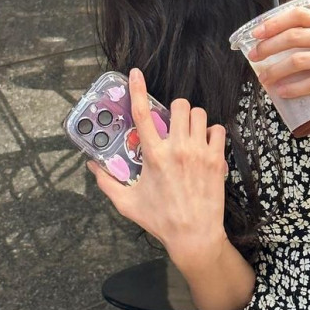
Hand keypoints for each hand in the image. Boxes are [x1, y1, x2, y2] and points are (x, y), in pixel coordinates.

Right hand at [88, 68, 229, 271]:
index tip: (136, 73)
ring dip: (193, 119)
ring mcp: (199, 152)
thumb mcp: (127, 203)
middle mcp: (177, 149)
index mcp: (153, 156)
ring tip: (188, 133)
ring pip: (199, 114)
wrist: (194, 236)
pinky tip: (205, 144)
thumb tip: (91, 165)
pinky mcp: (217, 159)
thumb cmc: (159, 220)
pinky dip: (212, 132)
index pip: (142, 114)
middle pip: (180, 105)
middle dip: (175, 110)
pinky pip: (218, 129)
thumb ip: (107, 182)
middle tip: (172, 124)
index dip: (137, 90)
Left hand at [249, 4, 309, 120]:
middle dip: (269, 46)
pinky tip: (282, 93)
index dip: (275, 22)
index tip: (256, 32)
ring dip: (276, 70)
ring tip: (263, 78)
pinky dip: (294, 88)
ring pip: (300, 60)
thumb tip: (288, 47)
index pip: (300, 15)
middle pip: (295, 36)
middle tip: (254, 57)